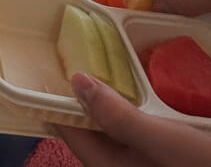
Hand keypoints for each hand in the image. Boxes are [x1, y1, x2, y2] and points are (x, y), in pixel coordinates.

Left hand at [58, 73, 210, 166]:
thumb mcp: (156, 137)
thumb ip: (115, 113)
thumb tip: (76, 81)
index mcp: (106, 164)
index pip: (67, 128)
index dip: (57, 97)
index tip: (53, 64)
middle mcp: (115, 164)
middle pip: (88, 125)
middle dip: (84, 93)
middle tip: (83, 54)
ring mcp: (135, 161)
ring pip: (110, 124)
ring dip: (109, 97)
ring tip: (107, 63)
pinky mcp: (154, 157)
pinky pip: (132, 128)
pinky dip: (131, 106)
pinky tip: (141, 88)